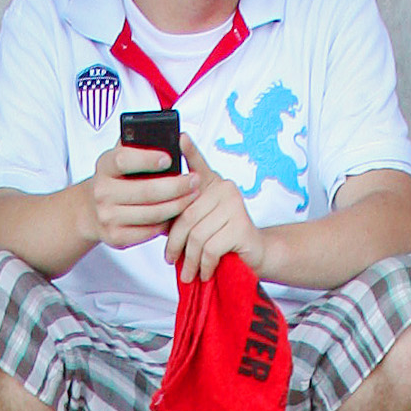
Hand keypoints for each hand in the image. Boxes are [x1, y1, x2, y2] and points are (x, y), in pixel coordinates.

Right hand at [88, 143, 191, 252]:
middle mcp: (102, 192)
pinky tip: (176, 213)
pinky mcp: (116, 237)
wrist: (91, 210)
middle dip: (176, 186)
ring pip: (151, 213)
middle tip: (194, 180)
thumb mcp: (120, 157)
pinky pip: (149, 231)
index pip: (124, 160)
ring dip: (177, 205)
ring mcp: (108, 217)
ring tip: (192, 196)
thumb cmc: (115, 179)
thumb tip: (167, 129)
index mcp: (104, 166)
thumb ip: (138, 144)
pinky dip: (166, 223)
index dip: (148, 159)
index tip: (169, 158)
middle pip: (145, 191)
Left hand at [167, 142, 259, 282]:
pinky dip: (205, 265)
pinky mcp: (241, 225)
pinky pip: (211, 248)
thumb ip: (181, 214)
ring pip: (197, 235)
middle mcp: (225, 188)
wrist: (255, 256)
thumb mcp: (198, 225)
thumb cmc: (222, 240)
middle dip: (176, 243)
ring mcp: (234, 204)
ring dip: (190, 260)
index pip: (198, 164)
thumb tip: (156, 214)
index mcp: (212, 183)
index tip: (179, 137)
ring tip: (189, 273)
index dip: (189, 151)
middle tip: (171, 260)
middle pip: (187, 215)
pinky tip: (206, 272)